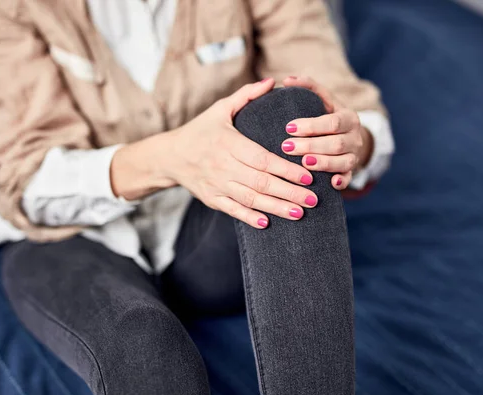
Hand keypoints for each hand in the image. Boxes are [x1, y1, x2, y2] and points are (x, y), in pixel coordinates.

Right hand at [164, 79, 318, 228]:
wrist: (170, 156)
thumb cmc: (200, 130)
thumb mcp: (220, 109)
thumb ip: (246, 95)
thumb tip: (271, 82)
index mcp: (228, 143)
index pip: (262, 159)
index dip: (286, 169)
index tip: (307, 176)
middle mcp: (222, 166)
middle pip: (261, 182)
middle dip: (289, 192)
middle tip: (313, 199)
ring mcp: (216, 184)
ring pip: (250, 199)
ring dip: (276, 208)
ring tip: (299, 213)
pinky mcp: (211, 198)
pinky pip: (233, 210)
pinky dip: (249, 217)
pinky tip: (267, 223)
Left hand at [280, 76, 373, 189]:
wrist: (347, 137)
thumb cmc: (327, 116)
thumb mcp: (322, 99)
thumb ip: (307, 87)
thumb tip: (286, 80)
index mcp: (348, 117)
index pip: (332, 122)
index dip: (311, 126)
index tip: (289, 127)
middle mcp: (355, 137)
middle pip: (336, 144)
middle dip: (311, 146)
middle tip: (287, 146)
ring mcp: (354, 156)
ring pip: (343, 162)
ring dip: (323, 163)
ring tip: (303, 163)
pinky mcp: (351, 172)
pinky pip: (348, 179)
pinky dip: (341, 182)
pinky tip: (330, 183)